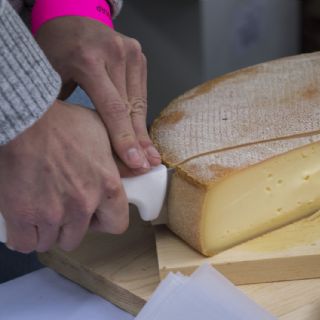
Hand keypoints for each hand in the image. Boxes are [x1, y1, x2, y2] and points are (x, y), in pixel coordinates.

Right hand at [0, 101, 128, 252]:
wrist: (26, 118)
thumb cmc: (64, 122)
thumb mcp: (103, 132)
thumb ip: (121, 156)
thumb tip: (140, 169)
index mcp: (106, 185)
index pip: (117, 224)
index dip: (104, 221)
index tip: (94, 215)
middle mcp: (83, 204)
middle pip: (77, 237)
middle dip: (70, 227)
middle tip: (62, 209)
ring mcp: (52, 212)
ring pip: (50, 242)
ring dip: (47, 231)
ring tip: (42, 210)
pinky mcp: (22, 215)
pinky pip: (25, 243)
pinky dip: (24, 235)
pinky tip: (24, 220)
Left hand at [35, 16, 160, 172]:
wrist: (72, 16)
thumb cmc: (58, 47)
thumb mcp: (52, 75)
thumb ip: (69, 106)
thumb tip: (84, 140)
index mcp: (88, 59)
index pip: (112, 108)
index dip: (124, 138)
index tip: (134, 162)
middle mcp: (115, 53)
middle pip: (131, 108)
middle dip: (139, 140)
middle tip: (148, 165)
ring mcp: (131, 52)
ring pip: (139, 102)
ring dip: (143, 130)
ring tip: (151, 155)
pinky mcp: (139, 56)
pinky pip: (141, 93)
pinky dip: (140, 114)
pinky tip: (143, 134)